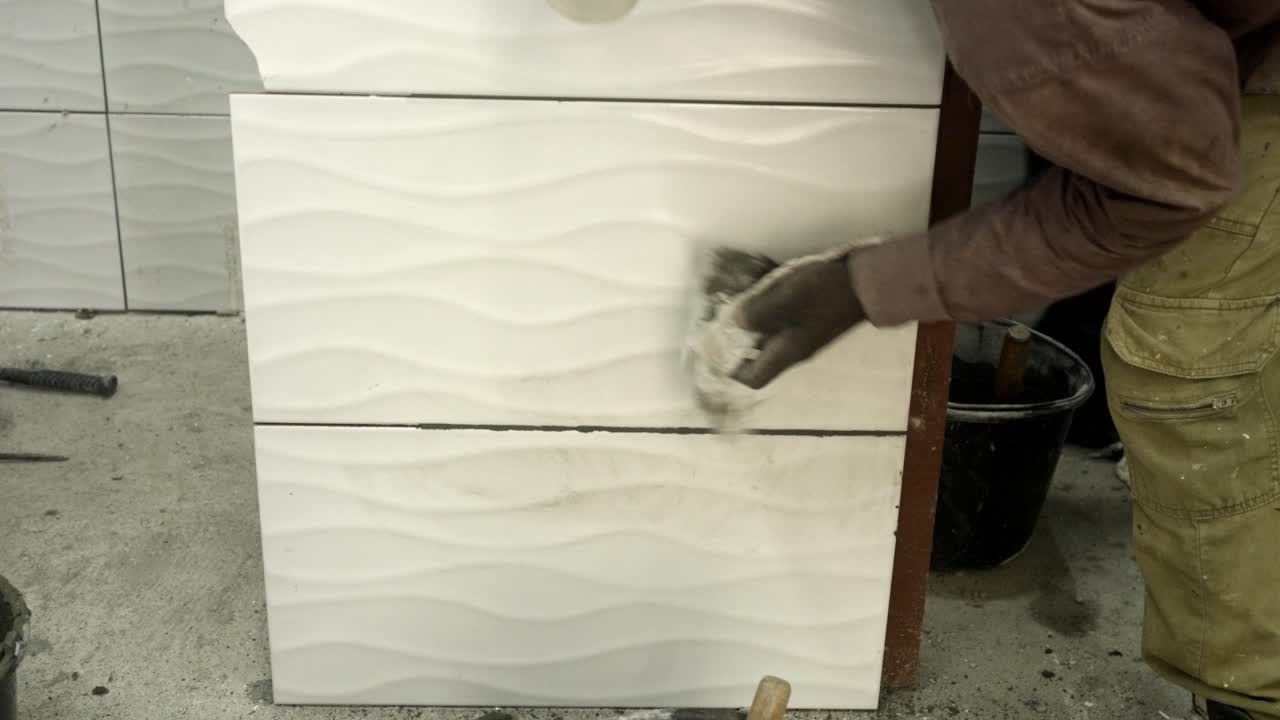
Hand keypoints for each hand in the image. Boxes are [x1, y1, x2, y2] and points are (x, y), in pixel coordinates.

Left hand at [731, 253, 865, 388]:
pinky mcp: (811, 321)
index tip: (715, 350)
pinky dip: (766, 315)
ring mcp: (804, 336)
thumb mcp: (789, 299)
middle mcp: (793, 350)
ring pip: (768, 340)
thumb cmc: (826, 292)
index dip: (731, 370)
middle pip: (758, 358)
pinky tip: (760, 294)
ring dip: (750, 327)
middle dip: (737, 343)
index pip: (754, 378)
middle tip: (721, 322)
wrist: (868, 283)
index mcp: (787, 352)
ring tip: (736, 305)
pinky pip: (781, 325)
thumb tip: (734, 324)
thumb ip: (758, 314)